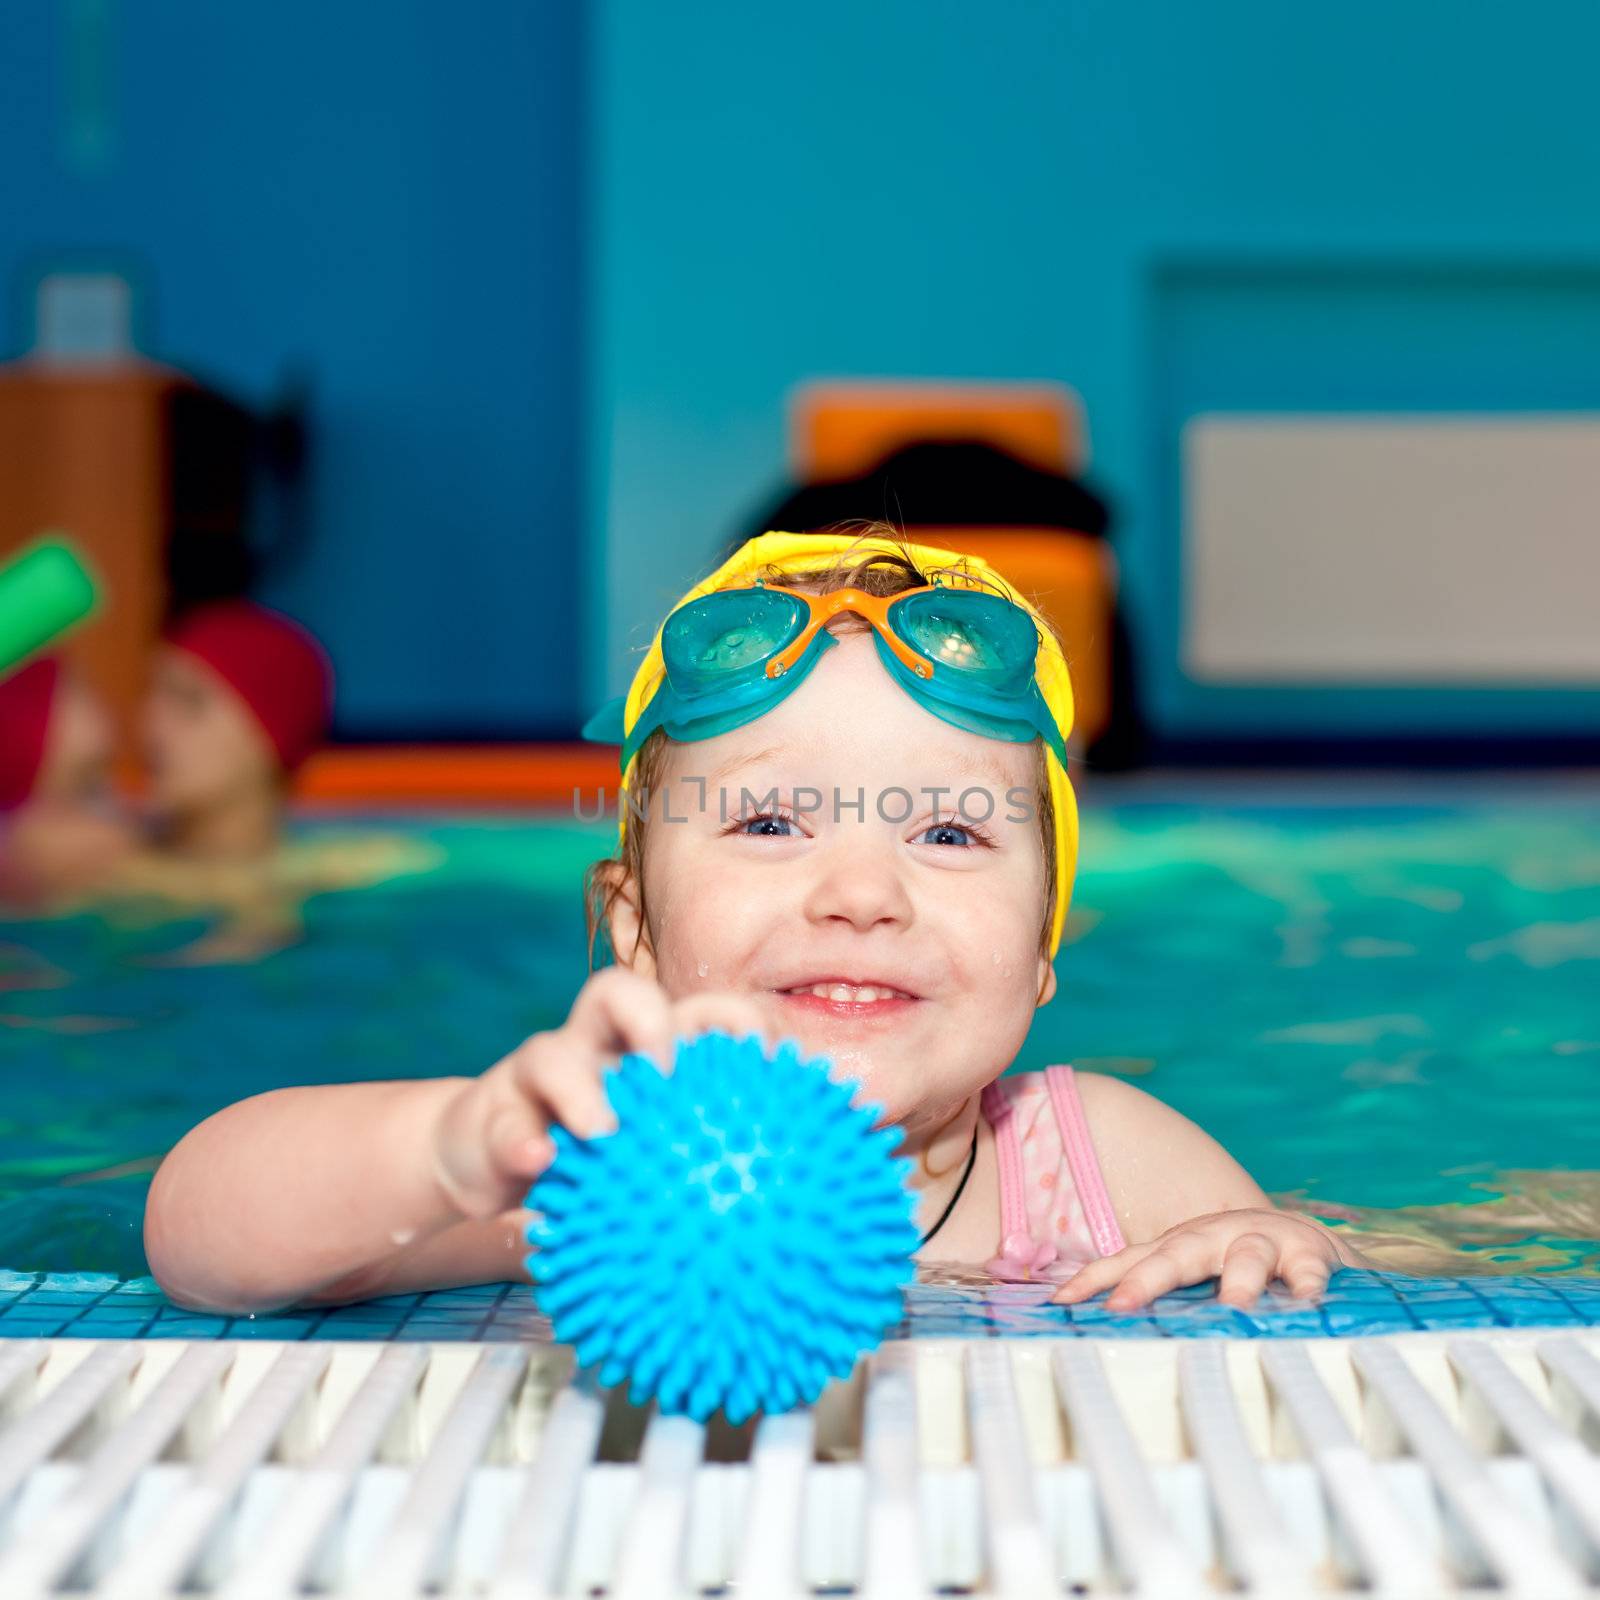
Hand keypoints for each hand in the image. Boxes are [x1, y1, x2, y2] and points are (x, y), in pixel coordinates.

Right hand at [430, 967, 777, 1218]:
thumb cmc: (600, 1160)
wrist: (487, 1162)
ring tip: (604, 1127)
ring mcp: (540, 1076)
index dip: (735, 1019)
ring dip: (579, 1086)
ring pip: (550, 1052)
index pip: (695, 1012)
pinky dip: (522, 1140)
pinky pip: (505, 1124)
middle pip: (616, 994)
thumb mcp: (656, 1157)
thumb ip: (716, 1166)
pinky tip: (540, 1162)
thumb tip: (807, 1215)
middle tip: (671, 1068)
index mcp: (646, 1051)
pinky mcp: (492, 1115)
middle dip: (649, 1019)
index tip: (771, 1060)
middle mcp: (593, 1048)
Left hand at [1051, 1208, 1353, 1310]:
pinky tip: (1308, 1306)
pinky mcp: (1308, 1252)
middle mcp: (1212, 1237)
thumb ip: (1160, 1304)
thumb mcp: (1193, 1279)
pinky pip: (1307, 1270)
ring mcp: (1260, 1240)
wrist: (1307, 1239)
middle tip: (1122, 1307)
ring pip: (1245, 1257)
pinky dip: (1307, 1286)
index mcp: (1178, 1246)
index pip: (1127, 1261)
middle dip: (1147, 1280)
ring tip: (1232, 1312)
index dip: (1093, 1280)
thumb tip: (1100, 1338)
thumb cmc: (1236, 1265)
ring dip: (1237, 1283)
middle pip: (1174, 1255)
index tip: (1061, 1303)